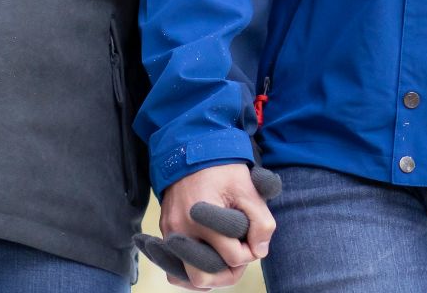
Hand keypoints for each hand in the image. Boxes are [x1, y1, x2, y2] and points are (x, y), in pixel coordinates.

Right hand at [139, 164, 279, 288]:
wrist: (191, 149)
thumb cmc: (221, 168)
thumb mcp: (248, 188)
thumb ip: (261, 221)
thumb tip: (260, 251)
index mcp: (203, 217)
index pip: (233, 257)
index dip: (250, 251)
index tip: (252, 237)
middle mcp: (181, 230)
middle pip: (206, 275)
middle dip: (229, 271)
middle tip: (240, 253)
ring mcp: (170, 234)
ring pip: (187, 277)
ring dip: (210, 274)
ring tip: (225, 260)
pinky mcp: (165, 234)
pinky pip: (173, 268)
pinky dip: (190, 272)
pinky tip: (206, 264)